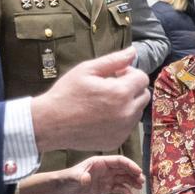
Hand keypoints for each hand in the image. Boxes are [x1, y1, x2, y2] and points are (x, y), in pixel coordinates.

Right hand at [30, 47, 149, 151]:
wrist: (50, 123)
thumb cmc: (66, 94)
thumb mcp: (87, 70)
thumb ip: (114, 60)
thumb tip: (133, 52)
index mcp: (121, 93)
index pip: (142, 78)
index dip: (130, 73)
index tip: (115, 75)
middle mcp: (126, 113)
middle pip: (144, 95)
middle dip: (132, 88)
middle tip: (110, 88)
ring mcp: (122, 130)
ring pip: (137, 112)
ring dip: (127, 104)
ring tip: (105, 103)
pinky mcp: (116, 141)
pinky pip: (127, 127)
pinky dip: (120, 120)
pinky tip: (101, 116)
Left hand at [57, 155, 144, 193]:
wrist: (64, 188)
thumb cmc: (68, 179)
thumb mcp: (73, 178)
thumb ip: (80, 178)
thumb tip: (86, 179)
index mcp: (100, 163)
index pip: (119, 161)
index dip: (129, 165)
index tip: (138, 171)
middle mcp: (105, 169)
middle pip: (123, 169)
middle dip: (134, 174)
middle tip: (142, 181)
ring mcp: (106, 178)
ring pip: (123, 178)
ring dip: (132, 182)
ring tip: (139, 187)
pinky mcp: (104, 187)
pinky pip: (118, 188)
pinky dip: (124, 191)